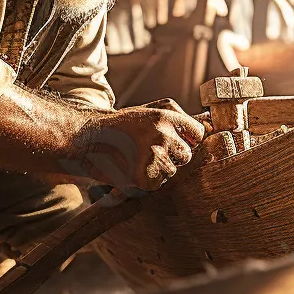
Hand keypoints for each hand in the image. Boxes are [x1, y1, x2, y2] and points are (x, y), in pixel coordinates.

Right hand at [68, 100, 204, 189]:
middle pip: (187, 155)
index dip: (186, 140)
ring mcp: (153, 156)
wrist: (86, 139)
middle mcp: (162, 134)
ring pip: (173, 172)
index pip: (198, 133)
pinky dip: (147, 181)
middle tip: (148, 151)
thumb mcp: (148, 110)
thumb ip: (177, 115)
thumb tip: (207, 126)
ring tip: (137, 159)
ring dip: (158, 169)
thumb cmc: (120, 126)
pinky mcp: (144, 176)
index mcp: (166, 116)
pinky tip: (132, 170)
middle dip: (172, 156)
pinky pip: (158, 184)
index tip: (173, 142)